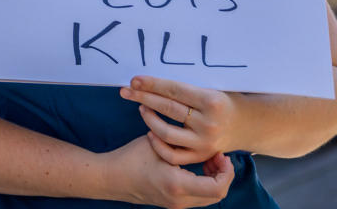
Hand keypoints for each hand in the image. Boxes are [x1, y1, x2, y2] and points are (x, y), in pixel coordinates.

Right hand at [104, 135, 233, 208]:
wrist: (110, 177)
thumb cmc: (131, 157)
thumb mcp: (158, 144)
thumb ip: (181, 142)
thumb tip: (203, 134)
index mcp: (177, 185)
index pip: (217, 187)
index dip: (226, 171)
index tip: (221, 153)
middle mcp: (179, 200)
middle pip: (218, 195)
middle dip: (223, 175)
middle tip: (218, 155)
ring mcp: (176, 205)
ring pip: (209, 197)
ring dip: (214, 179)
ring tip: (207, 158)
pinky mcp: (173, 203)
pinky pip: (198, 197)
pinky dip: (204, 183)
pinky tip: (196, 165)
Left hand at [120, 76, 239, 165]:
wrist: (246, 124)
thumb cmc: (224, 101)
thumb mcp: (212, 88)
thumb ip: (186, 88)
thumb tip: (151, 80)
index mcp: (212, 101)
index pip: (174, 90)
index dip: (153, 84)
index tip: (135, 80)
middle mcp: (208, 123)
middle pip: (168, 109)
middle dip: (144, 97)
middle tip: (126, 91)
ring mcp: (204, 142)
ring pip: (166, 132)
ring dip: (149, 119)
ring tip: (141, 107)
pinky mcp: (201, 156)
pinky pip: (172, 154)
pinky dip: (158, 144)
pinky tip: (149, 132)